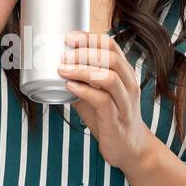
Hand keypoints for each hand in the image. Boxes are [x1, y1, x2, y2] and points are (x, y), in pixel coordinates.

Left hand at [57, 31, 154, 171]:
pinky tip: (70, 87)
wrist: (130, 148)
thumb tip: (55, 68)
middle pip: (110, 57)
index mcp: (124, 73)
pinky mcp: (117, 119)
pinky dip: (84, 90)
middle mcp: (128, 84)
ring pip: (108, 77)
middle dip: (84, 52)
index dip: (90, 38)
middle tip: (63, 54)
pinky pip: (103, 100)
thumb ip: (81, 82)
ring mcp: (124, 102)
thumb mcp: (96, 94)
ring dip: (82, 70)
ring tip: (62, 69)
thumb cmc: (110, 118)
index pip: (111, 46)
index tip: (69, 37)